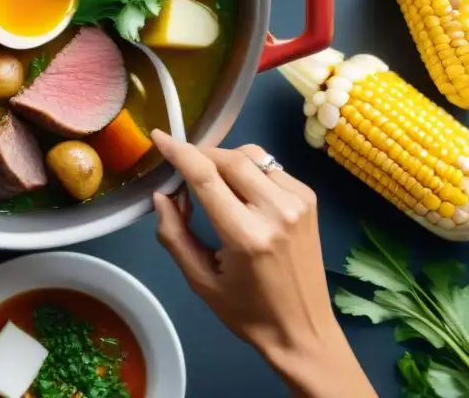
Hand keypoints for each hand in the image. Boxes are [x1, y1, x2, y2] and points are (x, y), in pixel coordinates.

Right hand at [151, 131, 376, 397]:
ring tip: (213, 182)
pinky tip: (243, 194)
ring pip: (252, 156)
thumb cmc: (246, 311)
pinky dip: (249, 171)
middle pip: (229, 158)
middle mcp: (276, 211)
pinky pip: (270, 168)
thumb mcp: (200, 280)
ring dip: (225, 160)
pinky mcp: (309, 199)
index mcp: (246, 235)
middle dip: (201, 154)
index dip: (179, 152)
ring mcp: (298, 202)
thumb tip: (161, 195)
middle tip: (182, 167)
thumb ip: (174, 235)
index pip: (206, 177)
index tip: (159, 136)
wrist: (303, 331)